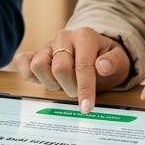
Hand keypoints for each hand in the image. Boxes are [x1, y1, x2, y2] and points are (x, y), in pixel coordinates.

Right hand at [12, 28, 129, 112]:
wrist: (96, 52)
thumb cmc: (108, 59)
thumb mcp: (119, 61)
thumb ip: (113, 63)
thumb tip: (102, 66)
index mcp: (85, 36)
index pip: (82, 66)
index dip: (84, 89)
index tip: (86, 107)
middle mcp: (64, 37)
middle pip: (59, 68)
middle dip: (70, 87)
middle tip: (78, 91)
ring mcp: (49, 45)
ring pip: (38, 66)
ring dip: (51, 82)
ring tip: (63, 84)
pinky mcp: (37, 53)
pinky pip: (24, 62)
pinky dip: (27, 73)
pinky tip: (40, 80)